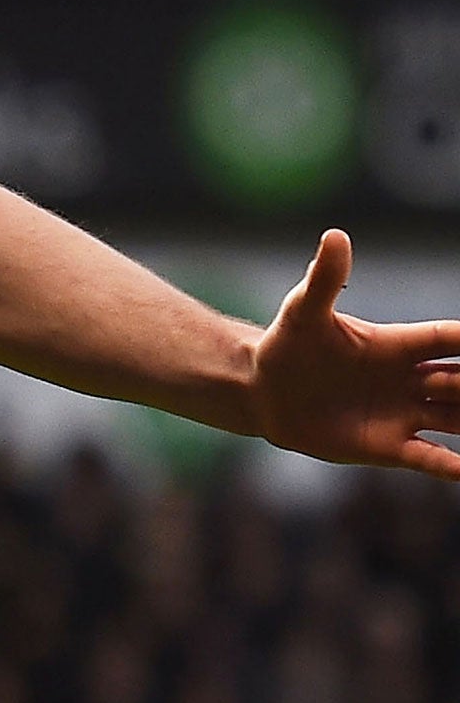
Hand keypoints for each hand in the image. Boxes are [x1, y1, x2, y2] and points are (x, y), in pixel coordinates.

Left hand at [253, 229, 459, 477]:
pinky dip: (452, 467)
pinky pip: (430, 458)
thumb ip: (325, 280)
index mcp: (396, 345)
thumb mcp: (303, 312)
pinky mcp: (387, 446)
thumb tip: (335, 235)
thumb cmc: (286, 345)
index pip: (449, 339)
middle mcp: (409, 380)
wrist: (261, 390)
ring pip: (457, 419)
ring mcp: (402, 414)